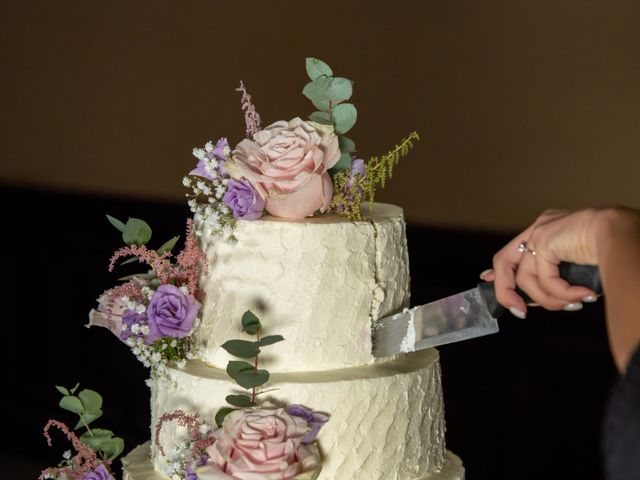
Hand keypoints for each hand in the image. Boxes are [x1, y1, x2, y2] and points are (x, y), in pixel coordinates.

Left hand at [481, 208, 600, 317]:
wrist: (626, 235)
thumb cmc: (612, 252)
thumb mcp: (577, 268)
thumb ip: (556, 278)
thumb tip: (536, 300)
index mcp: (549, 229)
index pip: (514, 251)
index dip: (499, 271)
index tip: (487, 282)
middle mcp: (541, 227)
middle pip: (504, 262)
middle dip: (507, 291)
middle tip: (521, 312)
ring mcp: (540, 232)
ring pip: (527, 279)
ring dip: (549, 300)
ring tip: (573, 304)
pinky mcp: (544, 240)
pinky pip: (543, 279)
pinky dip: (561, 293)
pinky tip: (582, 296)